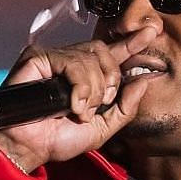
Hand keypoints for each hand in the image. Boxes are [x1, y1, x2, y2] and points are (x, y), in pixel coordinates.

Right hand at [0, 21, 161, 171]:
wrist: (30, 147)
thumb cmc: (58, 139)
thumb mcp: (102, 129)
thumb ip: (125, 108)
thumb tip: (144, 81)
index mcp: (87, 77)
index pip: (112, 54)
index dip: (130, 43)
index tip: (150, 32)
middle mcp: (70, 64)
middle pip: (104, 52)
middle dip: (110, 80)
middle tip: (99, 104)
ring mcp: (54, 58)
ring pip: (90, 58)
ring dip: (92, 90)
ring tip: (79, 110)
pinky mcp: (39, 57)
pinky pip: (72, 61)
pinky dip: (79, 85)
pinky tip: (72, 103)